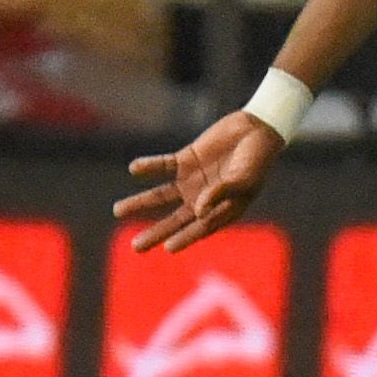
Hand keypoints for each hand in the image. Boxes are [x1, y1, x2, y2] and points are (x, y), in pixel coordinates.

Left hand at [117, 111, 284, 251]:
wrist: (257, 129)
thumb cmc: (258, 160)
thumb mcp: (243, 180)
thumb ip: (220, 194)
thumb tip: (197, 211)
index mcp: (222, 210)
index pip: (199, 228)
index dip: (184, 238)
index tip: (168, 248)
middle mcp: (203, 199)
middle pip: (175, 219)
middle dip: (155, 232)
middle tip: (136, 247)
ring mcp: (192, 180)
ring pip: (161, 195)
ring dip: (140, 202)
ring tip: (118, 210)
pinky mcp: (185, 159)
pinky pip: (162, 166)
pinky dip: (149, 167)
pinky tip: (135, 169)